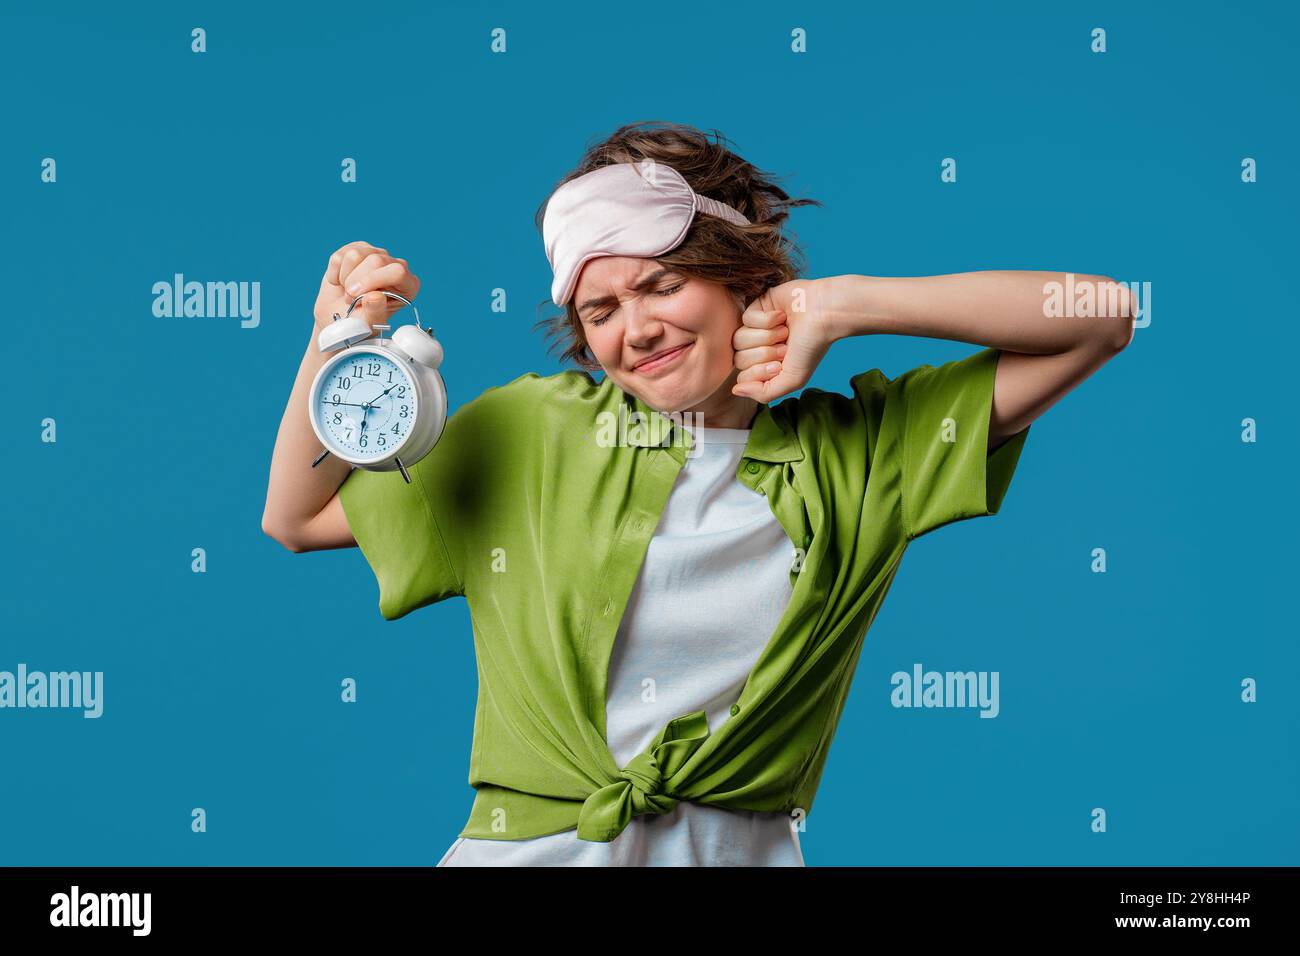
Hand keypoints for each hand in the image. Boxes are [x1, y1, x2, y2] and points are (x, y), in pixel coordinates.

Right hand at [313, 240, 420, 333]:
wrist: (339, 317)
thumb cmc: (361, 322)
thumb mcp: (369, 324)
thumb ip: (375, 311)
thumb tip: (375, 296)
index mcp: (408, 285)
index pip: (398, 272)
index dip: (374, 281)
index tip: (357, 295)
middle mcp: (395, 266)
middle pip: (376, 260)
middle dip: (356, 282)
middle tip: (350, 299)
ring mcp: (376, 254)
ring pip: (355, 255)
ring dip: (345, 278)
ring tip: (347, 292)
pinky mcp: (357, 249)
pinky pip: (340, 256)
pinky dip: (334, 273)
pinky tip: (341, 283)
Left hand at [731, 277, 838, 402]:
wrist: (825, 314)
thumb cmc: (811, 348)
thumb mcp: (792, 379)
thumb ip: (764, 392)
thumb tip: (736, 391)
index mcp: (764, 367)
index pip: (742, 377)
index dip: (760, 372)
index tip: (780, 365)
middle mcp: (758, 349)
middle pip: (739, 359)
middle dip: (765, 354)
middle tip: (785, 347)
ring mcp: (755, 328)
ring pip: (738, 339)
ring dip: (766, 337)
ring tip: (784, 332)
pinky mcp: (756, 308)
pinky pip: (745, 319)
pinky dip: (767, 320)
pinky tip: (782, 316)